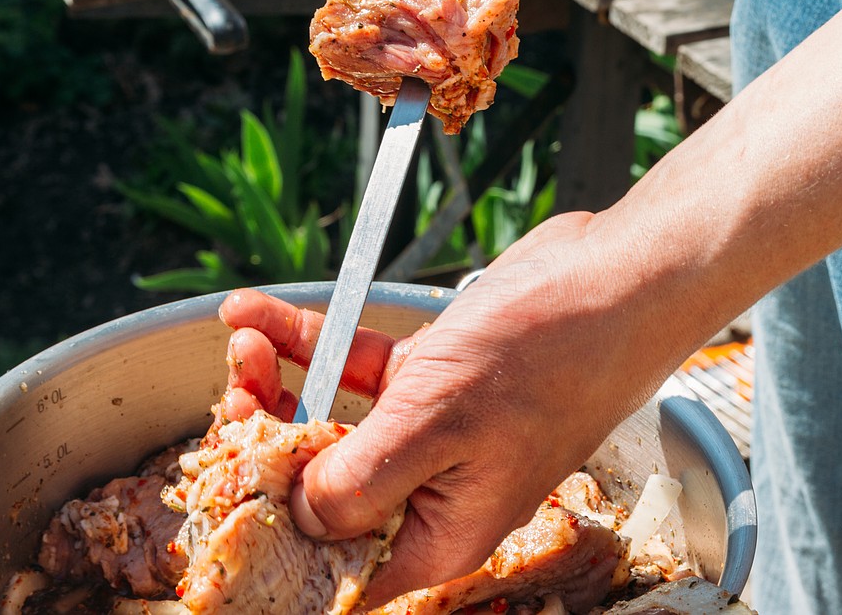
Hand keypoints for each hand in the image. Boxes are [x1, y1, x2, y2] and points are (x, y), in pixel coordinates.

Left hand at [219, 210, 691, 606]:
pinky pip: (355, 367)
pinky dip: (309, 340)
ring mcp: (430, 429)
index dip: (275, 532)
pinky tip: (263, 315)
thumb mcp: (439, 424)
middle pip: (321, 485)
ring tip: (242, 340)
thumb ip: (361, 482)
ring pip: (332, 420)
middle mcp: (431, 490)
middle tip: (231, 395)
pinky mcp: (432, 376)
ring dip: (278, 381)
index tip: (225, 489)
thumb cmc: (547, 358)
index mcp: (438, 532)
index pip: (336, 562)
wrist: (615, 279)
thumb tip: (297, 517)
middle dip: (263, 439)